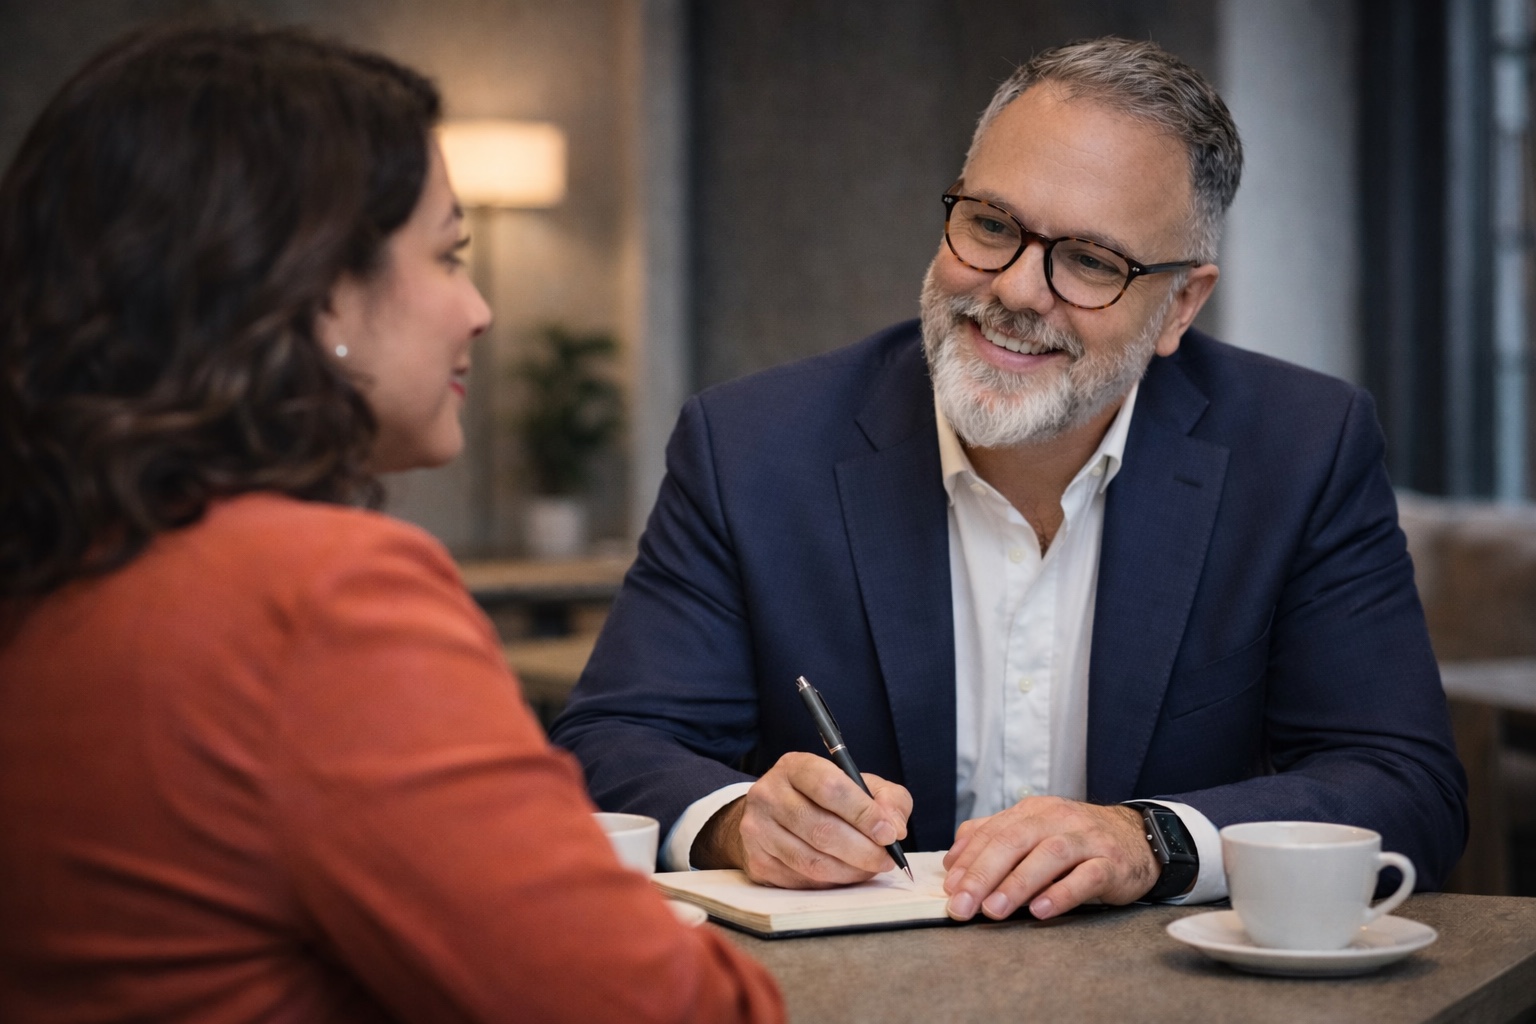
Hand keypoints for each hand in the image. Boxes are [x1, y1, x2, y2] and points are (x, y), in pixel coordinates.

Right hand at [691, 752, 911, 887]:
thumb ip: (886, 799)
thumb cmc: (822, 799)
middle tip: (886, 860)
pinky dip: (830, 883)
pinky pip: (801, 881)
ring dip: (850, 871)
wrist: (770, 817)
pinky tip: (845, 875)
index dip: (863, 813)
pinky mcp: (756, 862)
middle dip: (862, 850)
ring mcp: (757, 830)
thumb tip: (895, 828)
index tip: (889, 833)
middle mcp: (768, 794)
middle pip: (821, 829)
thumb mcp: (857, 785)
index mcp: (795, 767)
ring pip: (811, 861)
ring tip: (870, 869)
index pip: (829, 787)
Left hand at [941, 797, 1157, 920]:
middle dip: (983, 874)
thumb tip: (953, 861)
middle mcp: (1058, 819)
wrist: (1139, 838)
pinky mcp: (1112, 863)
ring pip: (1048, 856)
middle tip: (962, 904)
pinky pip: (1086, 877)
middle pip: (1014, 841)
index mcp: (1033, 811)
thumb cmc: (1078, 841)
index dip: (968, 861)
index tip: (949, 888)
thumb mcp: (1035, 831)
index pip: (993, 832)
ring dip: (1017, 883)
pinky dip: (1062, 893)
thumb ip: (995, 839)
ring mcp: (1087, 839)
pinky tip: (1041, 911)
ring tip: (994, 910)